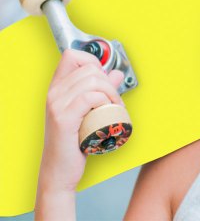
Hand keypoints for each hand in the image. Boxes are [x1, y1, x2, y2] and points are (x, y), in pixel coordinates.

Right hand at [37, 49, 123, 194]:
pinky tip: (108, 112)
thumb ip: (102, 91)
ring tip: (115, 108)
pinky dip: (105, 102)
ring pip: (92, 81)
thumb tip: (117, 73)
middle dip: (110, 82)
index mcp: (57, 88)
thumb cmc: (75, 141)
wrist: (60, 171)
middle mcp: (54, 92)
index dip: (93, 62)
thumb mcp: (88, 111)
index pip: (72, 55)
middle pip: (89, 68)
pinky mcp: (63, 118)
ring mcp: (57, 105)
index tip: (105, 79)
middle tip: (115, 100)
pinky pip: (90, 98)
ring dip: (111, 93)